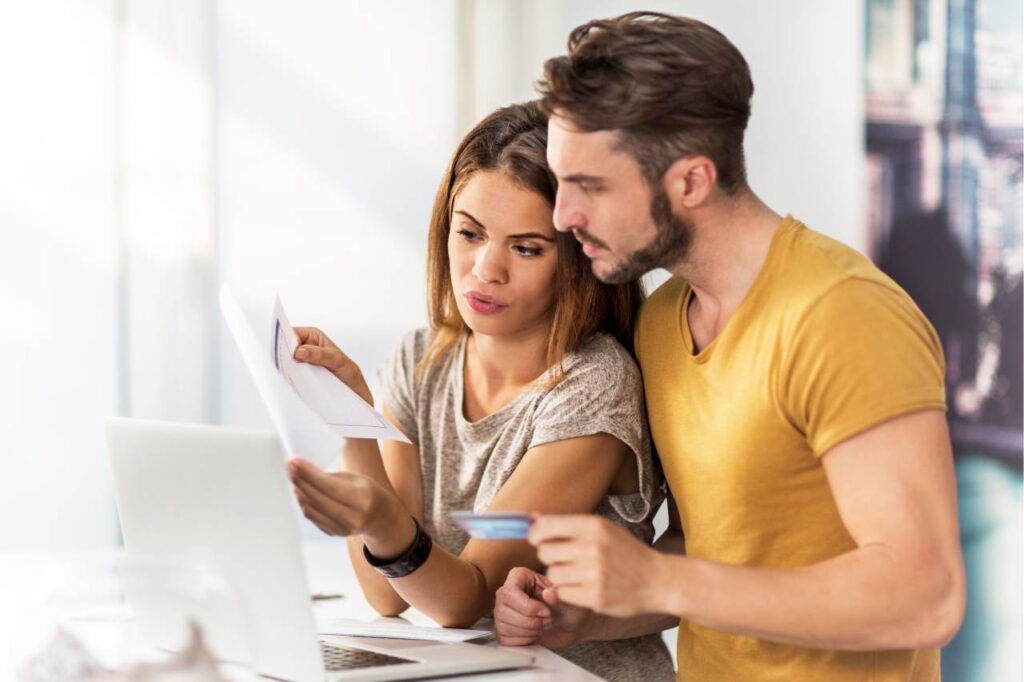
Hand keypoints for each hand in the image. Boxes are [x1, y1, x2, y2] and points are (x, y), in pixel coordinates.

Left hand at [288, 458, 415, 557]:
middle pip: (317, 499)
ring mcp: (342, 529)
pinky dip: (303, 502)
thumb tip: (303, 472)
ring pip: (311, 509)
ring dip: (299, 491)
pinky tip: (300, 490)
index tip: (294, 461)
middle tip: (289, 465)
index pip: (329, 486)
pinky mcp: (333, 533)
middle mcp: (353, 518)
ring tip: (293, 476)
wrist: (381, 517)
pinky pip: (312, 517)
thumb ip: (331, 478)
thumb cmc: (367, 491)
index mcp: (363, 499)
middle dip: (300, 480)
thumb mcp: (356, 479)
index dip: (309, 474)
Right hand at [292, 326, 372, 404]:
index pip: (293, 333)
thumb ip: (319, 355)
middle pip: (287, 348)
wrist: (354, 393)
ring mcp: (302, 363)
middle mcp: (306, 347)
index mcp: (313, 336)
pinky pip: (291, 375)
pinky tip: (293, 383)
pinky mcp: (301, 376)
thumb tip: (299, 351)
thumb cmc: (349, 373)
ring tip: (289, 375)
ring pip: (288, 363)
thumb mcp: (337, 361)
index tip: (285, 351)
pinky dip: (291, 379)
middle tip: (284, 365)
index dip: (286, 341)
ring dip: (287, 369)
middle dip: (284, 356)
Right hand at [494, 567, 591, 648]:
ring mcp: (502, 611)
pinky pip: (504, 638)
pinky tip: (534, 634)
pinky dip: (523, 640)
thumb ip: (558, 597)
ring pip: (503, 625)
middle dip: (530, 621)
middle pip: (503, 610)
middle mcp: (507, 592)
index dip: (528, 606)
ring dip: (528, 631)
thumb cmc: (567, 607)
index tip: (545, 612)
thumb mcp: (568, 600)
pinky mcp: (503, 629)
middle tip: (547, 620)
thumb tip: (547, 593)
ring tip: (542, 626)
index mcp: (520, 576)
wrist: (568, 624)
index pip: (510, 591)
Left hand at [530, 515, 667, 618]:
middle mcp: (593, 548)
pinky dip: (568, 591)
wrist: (658, 580)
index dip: (535, 534)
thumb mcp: (602, 529)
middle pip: (544, 552)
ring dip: (559, 575)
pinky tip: (584, 587)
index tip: (537, 538)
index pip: (546, 527)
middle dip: (550, 556)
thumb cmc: (627, 553)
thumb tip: (531, 519)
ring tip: (578, 573)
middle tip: (565, 558)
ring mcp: (594, 574)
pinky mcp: (595, 597)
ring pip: (551, 574)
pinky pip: (562, 593)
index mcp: (594, 526)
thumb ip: (567, 525)